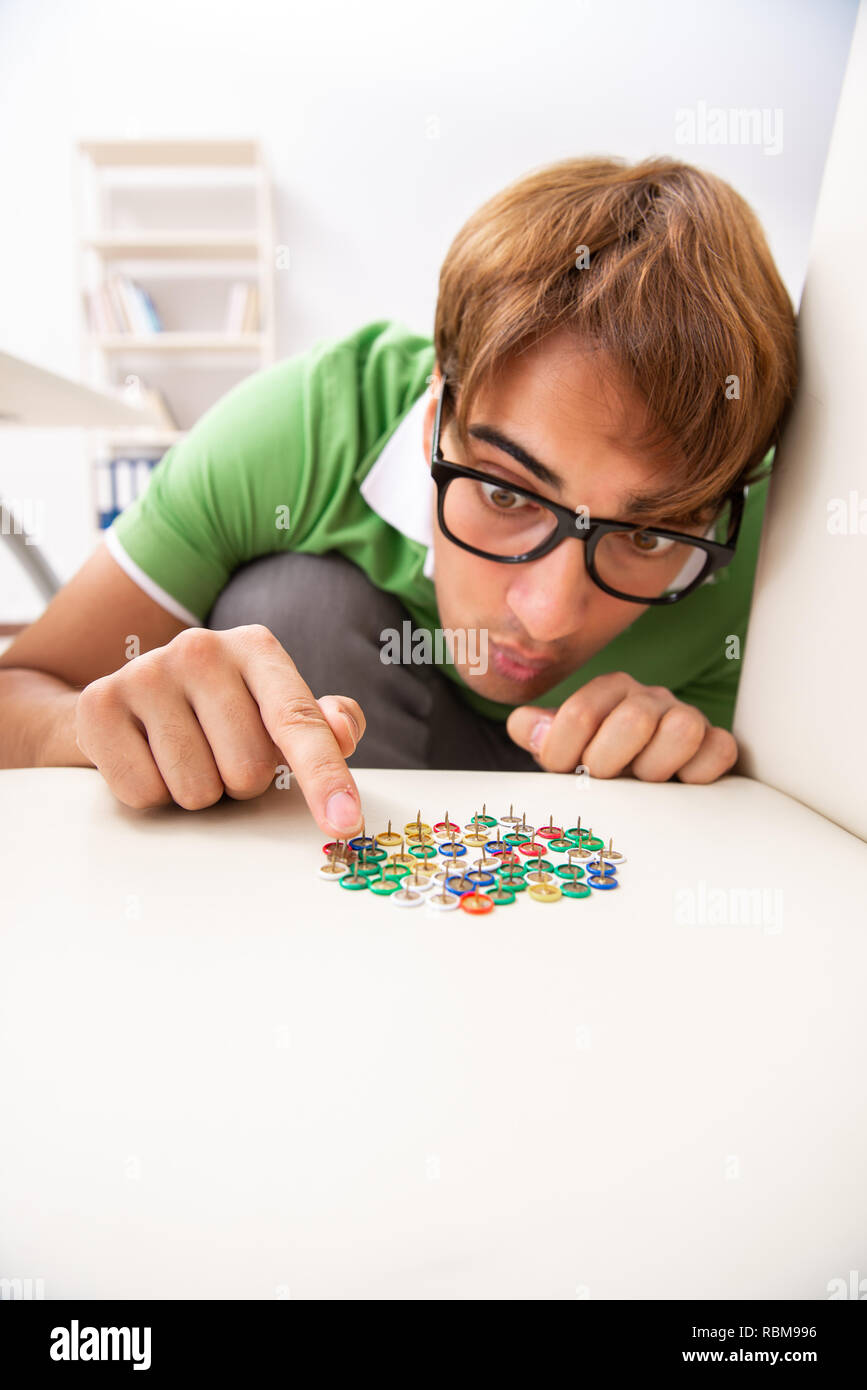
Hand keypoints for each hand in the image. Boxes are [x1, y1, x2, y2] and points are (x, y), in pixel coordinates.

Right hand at [75, 624, 365, 833]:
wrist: (119, 702)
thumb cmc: (213, 713)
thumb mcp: (270, 709)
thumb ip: (318, 723)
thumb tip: (344, 731)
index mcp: (255, 648)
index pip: (298, 720)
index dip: (325, 775)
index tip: (347, 823)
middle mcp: (200, 648)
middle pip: (247, 770)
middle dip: (238, 782)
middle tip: (217, 756)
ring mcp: (145, 672)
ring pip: (196, 789)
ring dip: (195, 791)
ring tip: (181, 757)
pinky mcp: (99, 704)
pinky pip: (144, 793)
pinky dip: (150, 794)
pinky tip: (146, 758)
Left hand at [506, 672, 737, 783]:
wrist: (642, 784)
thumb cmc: (598, 762)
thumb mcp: (561, 748)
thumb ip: (537, 733)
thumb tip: (527, 726)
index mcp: (610, 690)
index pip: (581, 714)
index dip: (564, 752)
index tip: (565, 770)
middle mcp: (650, 698)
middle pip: (635, 718)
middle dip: (610, 761)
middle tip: (604, 779)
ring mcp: (687, 717)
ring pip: (682, 729)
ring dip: (655, 768)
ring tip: (641, 782)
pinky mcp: (716, 744)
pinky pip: (719, 750)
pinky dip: (697, 774)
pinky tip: (677, 785)